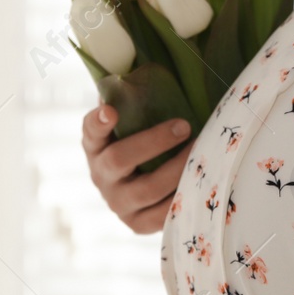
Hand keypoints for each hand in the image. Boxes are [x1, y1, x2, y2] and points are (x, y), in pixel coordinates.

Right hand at [81, 102, 191, 233]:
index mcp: (95, 145)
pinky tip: (200, 179)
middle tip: (184, 126)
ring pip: (146, 189)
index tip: (110, 111)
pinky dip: (182, 196)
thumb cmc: (141, 143)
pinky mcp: (136, 224)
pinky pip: (161, 214)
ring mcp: (117, 203)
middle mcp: (100, 175)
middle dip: (154, 142)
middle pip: (119, 160)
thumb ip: (135, 102)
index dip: (98, 122)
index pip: (91, 131)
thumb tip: (150, 69)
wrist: (137, 193)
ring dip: (177, 168)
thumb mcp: (133, 123)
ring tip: (203, 149)